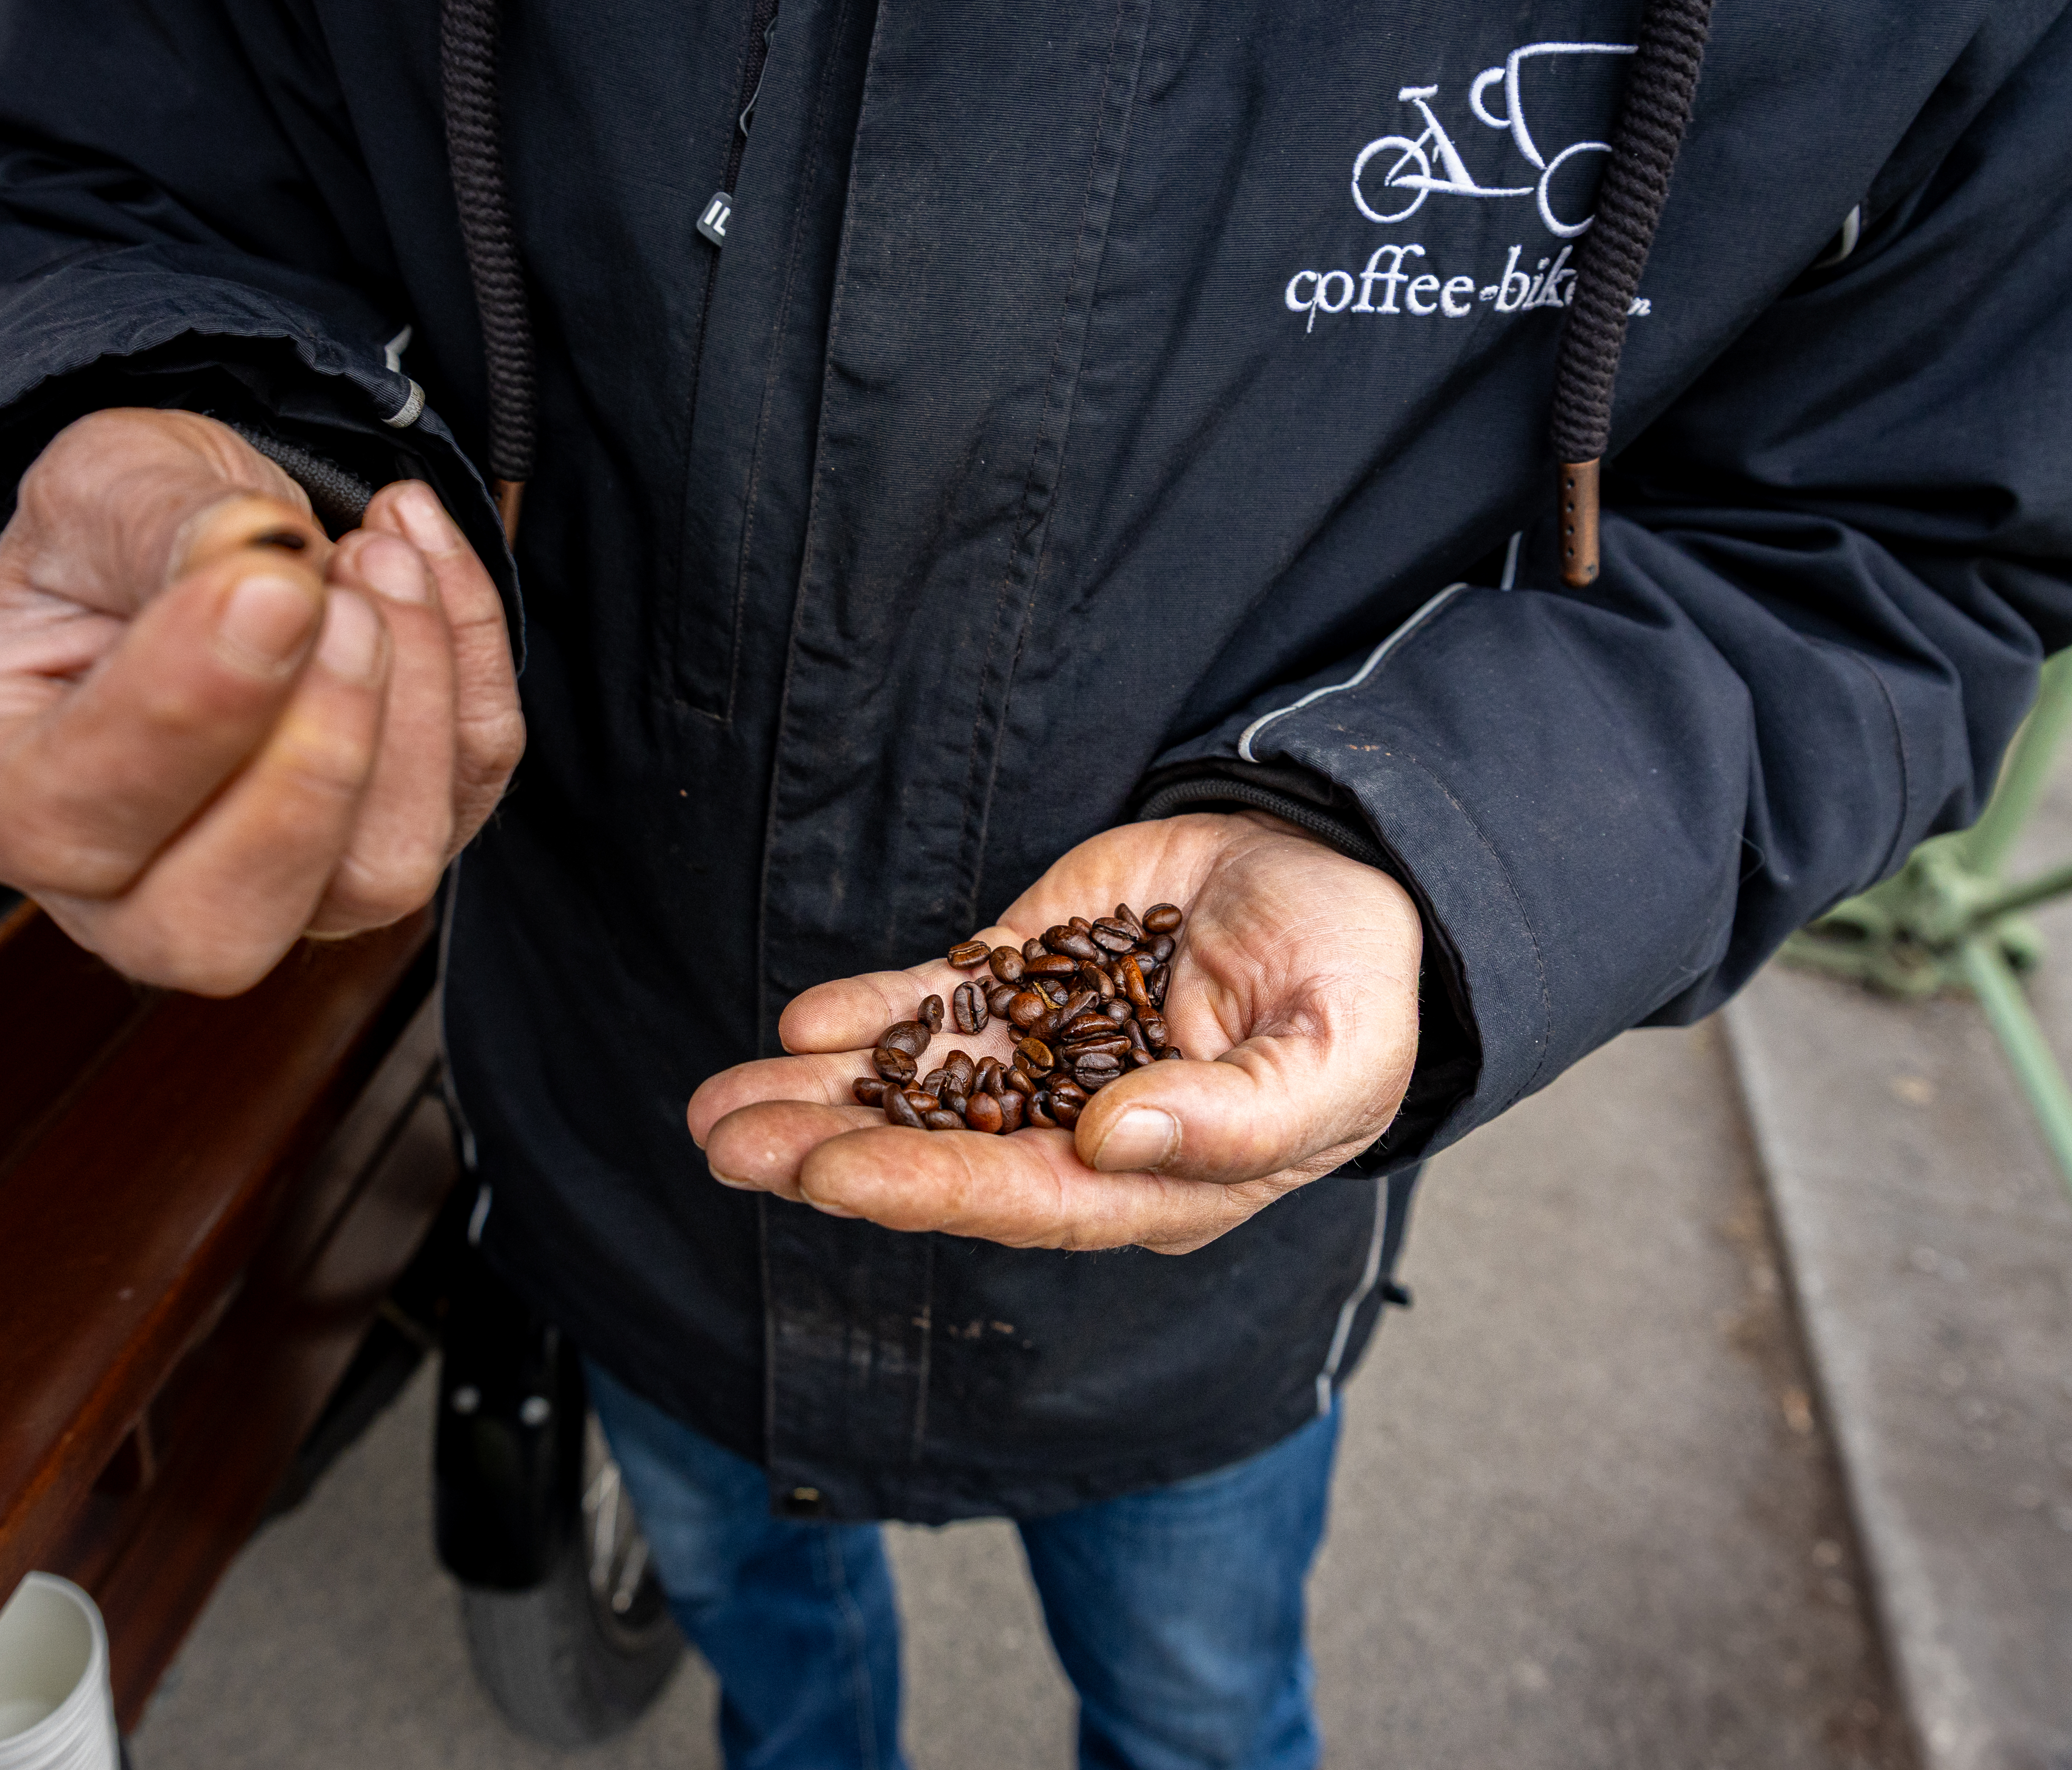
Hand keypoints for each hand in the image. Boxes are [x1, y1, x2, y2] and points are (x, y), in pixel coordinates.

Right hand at [0, 408, 522, 993]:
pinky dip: (469, 666)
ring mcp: (265, 896)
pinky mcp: (380, 858)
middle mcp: (113, 890)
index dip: (183, 713)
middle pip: (220, 926)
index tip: (267, 585)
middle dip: (312, 755)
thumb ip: (160, 522)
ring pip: (375, 879)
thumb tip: (259, 559)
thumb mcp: (97, 483)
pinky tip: (419, 560)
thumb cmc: (112, 533)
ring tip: (377, 552)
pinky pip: (462, 800)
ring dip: (410, 703)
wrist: (200, 535)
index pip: (67, 817)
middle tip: (339, 593)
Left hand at [689, 813, 1421, 1253]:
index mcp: (1161, 1181)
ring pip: (913, 1089)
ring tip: (713, 1110)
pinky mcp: (1028, 981)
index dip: (923, 1186)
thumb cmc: (1357, 980)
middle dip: (830, 1155)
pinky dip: (863, 1017)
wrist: (1345, 873)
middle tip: (729, 1146)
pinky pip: (933, 1009)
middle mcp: (1085, 1136)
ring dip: (813, 1100)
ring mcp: (1048, 1057)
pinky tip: (798, 1028)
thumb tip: (1112, 1142)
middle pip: (941, 1156)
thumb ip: (1234, 1116)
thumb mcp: (1334, 1055)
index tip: (830, 1175)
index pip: (1024, 1198)